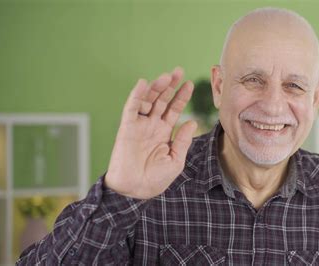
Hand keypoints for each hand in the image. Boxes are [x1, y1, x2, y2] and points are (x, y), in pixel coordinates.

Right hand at [105, 67, 196, 199]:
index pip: (174, 110)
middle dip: (170, 86)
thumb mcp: (175, 160)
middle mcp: (152, 126)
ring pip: (148, 101)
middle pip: (161, 100)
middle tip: (178, 71)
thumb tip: (192, 121)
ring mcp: (139, 125)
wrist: (135, 190)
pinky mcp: (127, 128)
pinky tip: (144, 83)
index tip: (190, 84)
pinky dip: (137, 95)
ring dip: (156, 88)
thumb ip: (183, 140)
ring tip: (166, 76)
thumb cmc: (155, 179)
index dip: (181, 97)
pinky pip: (131, 108)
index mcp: (164, 132)